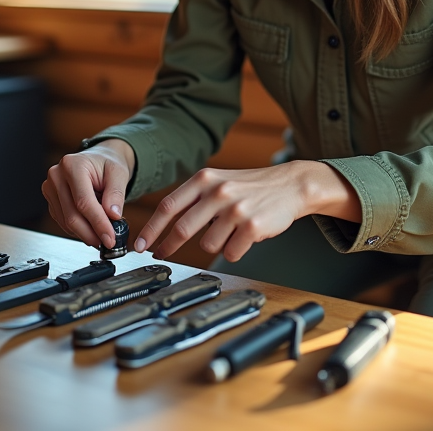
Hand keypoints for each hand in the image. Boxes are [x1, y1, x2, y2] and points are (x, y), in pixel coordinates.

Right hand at [42, 140, 134, 249]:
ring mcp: (50, 188)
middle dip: (91, 233)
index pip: (83, 202)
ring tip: (102, 236)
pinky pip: (63, 221)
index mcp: (72, 165)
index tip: (110, 237)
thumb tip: (113, 216)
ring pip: (66, 222)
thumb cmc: (107, 164)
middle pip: (72, 215)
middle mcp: (56, 176)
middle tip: (108, 242)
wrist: (98, 159)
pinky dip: (79, 230)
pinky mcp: (51, 200)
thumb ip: (116, 194)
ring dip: (85, 234)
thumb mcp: (119, 173)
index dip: (98, 223)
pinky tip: (92, 230)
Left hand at [135, 160, 360, 262]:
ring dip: (217, 244)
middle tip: (162, 254)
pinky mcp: (252, 226)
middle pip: (182, 228)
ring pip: (209, 244)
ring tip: (231, 231)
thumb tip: (165, 226)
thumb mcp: (219, 181)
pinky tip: (246, 236)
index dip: (151, 228)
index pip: (169, 206)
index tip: (141, 244)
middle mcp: (218, 192)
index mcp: (204, 179)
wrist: (290, 185)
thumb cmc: (251, 186)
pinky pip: (231, 252)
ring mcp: (235, 209)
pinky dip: (235, 250)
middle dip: (169, 245)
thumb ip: (194, 198)